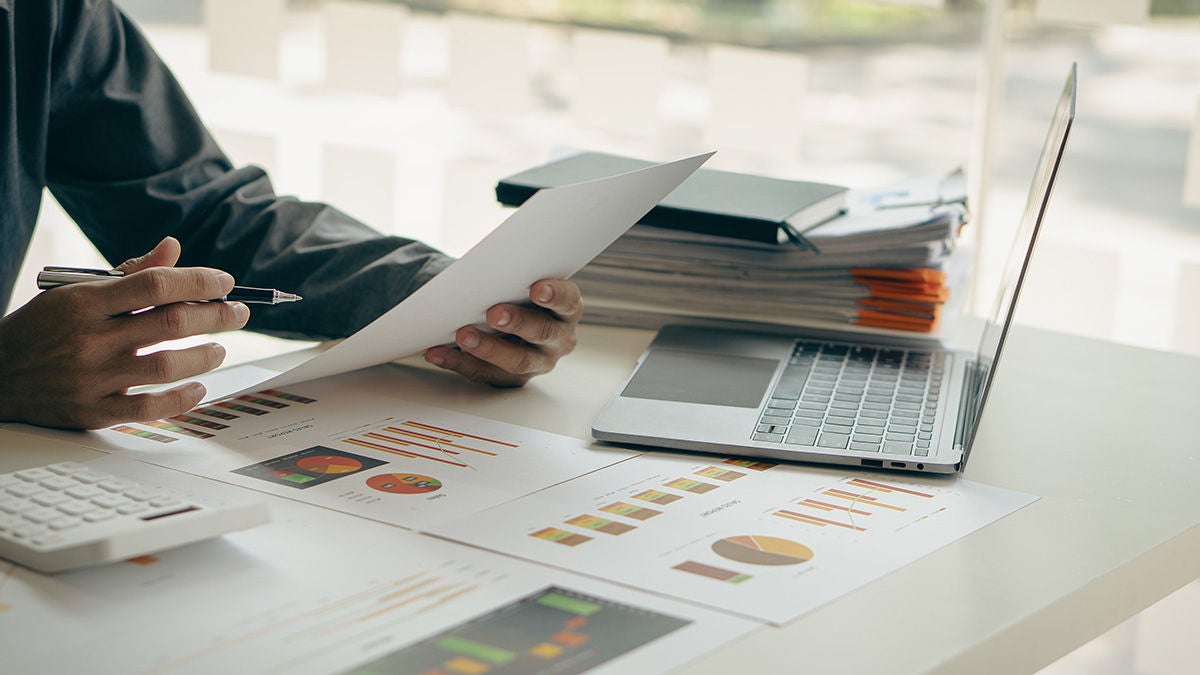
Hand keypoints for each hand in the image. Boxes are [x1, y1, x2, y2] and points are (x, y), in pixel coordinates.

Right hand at [0, 237, 249, 429]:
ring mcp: (93, 378)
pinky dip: (182, 398)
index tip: (225, 282)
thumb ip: (128, 274)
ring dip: (205, 355)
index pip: (156, 284)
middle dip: (217, 315)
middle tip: (239, 312)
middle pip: (172, 323)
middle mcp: (91, 339)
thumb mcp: (75, 292)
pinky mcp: (93, 411)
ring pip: (167, 366)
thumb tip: (173, 247)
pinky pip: (149, 407)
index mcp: (85, 302)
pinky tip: (199, 387)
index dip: (199, 280)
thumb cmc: (43, 329)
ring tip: (219, 349)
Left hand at [423, 279, 582, 386]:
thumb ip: (514, 280)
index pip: (567, 302)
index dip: (555, 296)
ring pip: (518, 361)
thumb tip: (483, 274)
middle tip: (494, 313)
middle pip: (542, 333)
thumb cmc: (517, 293)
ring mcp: (538, 362)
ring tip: (463, 336)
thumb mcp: (522, 283)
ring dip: (489, 348)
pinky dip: (459, 362)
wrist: (508, 314)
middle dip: (518, 322)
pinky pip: (486, 374)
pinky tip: (438, 353)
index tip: (537, 289)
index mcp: (567, 310)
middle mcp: (559, 339)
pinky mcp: (513, 379)